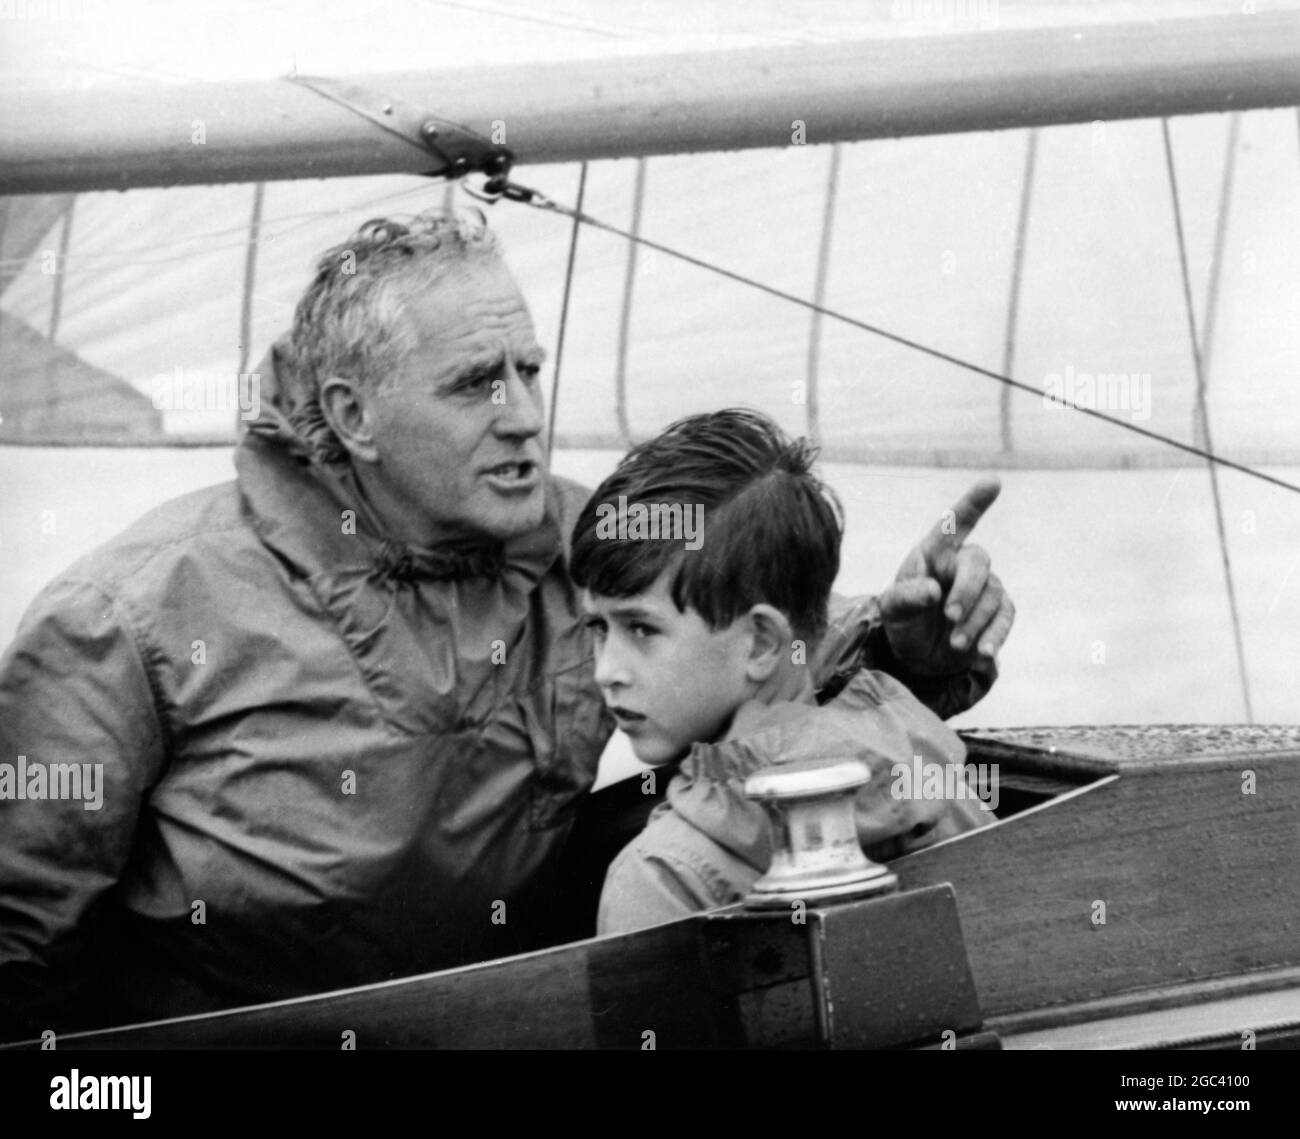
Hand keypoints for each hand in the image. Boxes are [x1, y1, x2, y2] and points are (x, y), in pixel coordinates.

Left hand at [878, 478, 1013, 677]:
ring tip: (954, 643)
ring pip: (993, 594)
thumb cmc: (902, 619)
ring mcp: (984, 587)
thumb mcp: (892, 609)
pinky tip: (983, 653)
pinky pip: (1005, 617)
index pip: (955, 523)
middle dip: (967, 589)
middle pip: (978, 562)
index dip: (974, 502)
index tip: (993, 482)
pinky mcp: (997, 613)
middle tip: (950, 615)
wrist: (917, 654)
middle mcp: (962, 564)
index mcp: (935, 552)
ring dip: (975, 621)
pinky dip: (995, 635)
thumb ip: (906, 597)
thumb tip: (933, 591)